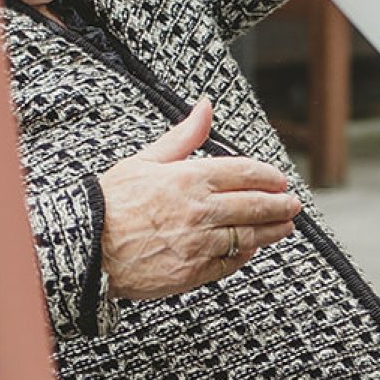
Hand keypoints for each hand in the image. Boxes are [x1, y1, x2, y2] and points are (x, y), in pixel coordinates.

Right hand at [97, 98, 301, 299]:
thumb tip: (206, 107)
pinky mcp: (195, 271)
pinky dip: (246, 254)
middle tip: (292, 205)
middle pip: (255, 205)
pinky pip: (231, 262)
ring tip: (284, 227)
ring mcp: (200, 243)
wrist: (87, 248)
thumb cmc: (111, 203)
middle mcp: (200, 211)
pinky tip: (252, 249)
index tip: (280, 180)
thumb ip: (183, 137)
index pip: (244, 173)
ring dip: (272, 231)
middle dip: (280, 205)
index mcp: (189, 179)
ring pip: (250, 235)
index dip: (268, 176)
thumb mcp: (145, 161)